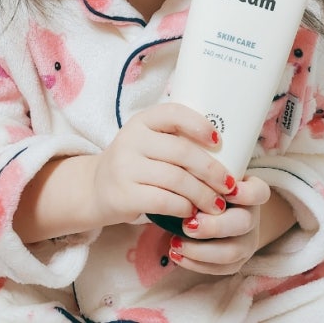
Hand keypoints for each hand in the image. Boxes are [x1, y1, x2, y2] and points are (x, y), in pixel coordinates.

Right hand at [91, 103, 234, 226]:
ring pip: (177, 179)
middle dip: (211, 170)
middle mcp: (131, 140)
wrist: (95, 188)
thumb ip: (176, 139)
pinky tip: (191, 211)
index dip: (199, 125)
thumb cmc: (136, 163)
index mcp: (142, 121)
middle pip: (182, 152)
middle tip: (228, 185)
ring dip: (203, 194)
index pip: (174, 113)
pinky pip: (164, 201)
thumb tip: (225, 150)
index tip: (219, 141)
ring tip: (216, 204)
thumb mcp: (149, 142)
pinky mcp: (123, 195)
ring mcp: (125, 168)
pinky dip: (184, 207)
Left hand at [168, 175, 271, 274]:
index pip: (258, 192)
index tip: (227, 190)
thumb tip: (182, 164)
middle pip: (243, 223)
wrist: (220, 210)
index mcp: (252, 191)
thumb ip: (202, 170)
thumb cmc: (210, 184)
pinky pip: (218, 269)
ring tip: (175, 243)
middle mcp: (252, 217)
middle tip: (188, 224)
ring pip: (231, 252)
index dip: (246, 194)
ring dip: (201, 250)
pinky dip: (195, 263)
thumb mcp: (211, 173)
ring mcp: (246, 241)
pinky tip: (175, 253)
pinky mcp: (235, 262)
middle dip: (214, 226)